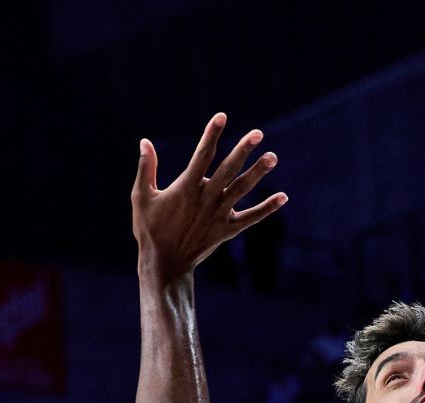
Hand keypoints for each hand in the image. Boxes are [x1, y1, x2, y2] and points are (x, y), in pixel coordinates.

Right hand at [133, 113, 287, 281]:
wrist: (164, 263)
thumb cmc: (150, 229)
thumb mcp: (142, 197)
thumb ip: (146, 168)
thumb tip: (144, 141)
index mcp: (185, 188)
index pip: (201, 155)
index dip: (211, 135)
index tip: (221, 117)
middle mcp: (205, 199)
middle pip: (227, 170)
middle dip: (242, 150)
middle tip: (258, 133)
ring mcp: (218, 215)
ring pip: (241, 190)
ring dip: (258, 173)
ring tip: (272, 156)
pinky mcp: (226, 231)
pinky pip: (250, 218)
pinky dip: (267, 208)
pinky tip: (283, 197)